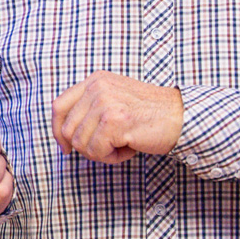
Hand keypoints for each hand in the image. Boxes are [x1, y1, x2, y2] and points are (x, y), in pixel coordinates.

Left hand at [52, 72, 182, 163]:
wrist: (181, 118)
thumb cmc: (149, 115)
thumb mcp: (114, 100)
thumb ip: (90, 109)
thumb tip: (63, 136)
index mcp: (94, 81)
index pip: (58, 106)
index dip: (57, 130)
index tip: (66, 147)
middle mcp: (97, 88)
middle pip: (68, 129)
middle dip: (86, 146)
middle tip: (110, 146)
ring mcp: (105, 103)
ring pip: (81, 144)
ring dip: (101, 152)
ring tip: (123, 144)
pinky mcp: (114, 121)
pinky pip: (97, 151)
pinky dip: (112, 158)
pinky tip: (129, 148)